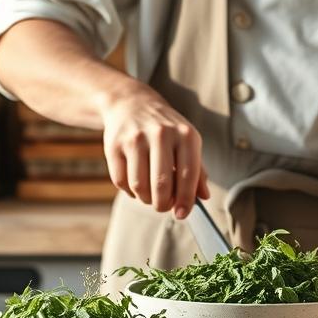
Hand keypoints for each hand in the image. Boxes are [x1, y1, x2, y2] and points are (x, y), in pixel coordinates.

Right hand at [99, 80, 208, 217]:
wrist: (132, 103)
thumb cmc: (166, 129)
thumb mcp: (187, 142)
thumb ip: (198, 170)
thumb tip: (203, 197)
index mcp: (185, 135)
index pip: (188, 175)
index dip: (185, 200)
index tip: (182, 214)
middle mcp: (161, 134)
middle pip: (162, 185)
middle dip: (163, 204)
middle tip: (163, 206)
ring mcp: (135, 138)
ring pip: (139, 186)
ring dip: (144, 199)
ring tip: (149, 194)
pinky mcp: (114, 144)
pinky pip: (120, 181)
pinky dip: (128, 190)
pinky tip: (135, 183)